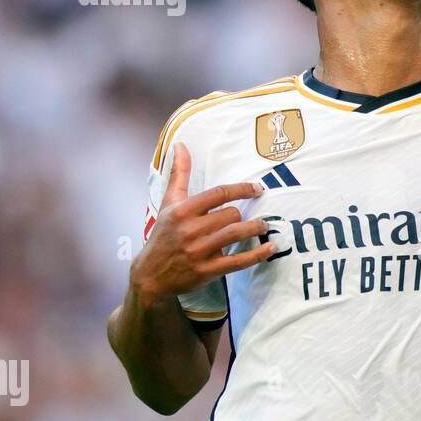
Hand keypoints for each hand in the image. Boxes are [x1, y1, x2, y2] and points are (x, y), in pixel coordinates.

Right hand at [131, 142, 275, 304]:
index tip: (257, 188)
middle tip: (252, 216)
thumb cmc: (163, 234)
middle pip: (231, 214)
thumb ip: (178, 174)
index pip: (219, 194)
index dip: (242, 189)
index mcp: (182, 211)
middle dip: (243, 214)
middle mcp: (190, 230)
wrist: (150, 275)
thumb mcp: (168, 203)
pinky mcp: (207, 270)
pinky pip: (238, 261)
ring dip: (256, 228)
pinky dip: (258, 254)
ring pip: (236, 234)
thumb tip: (180, 144)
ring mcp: (199, 251)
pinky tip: (271, 248)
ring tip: (264, 226)